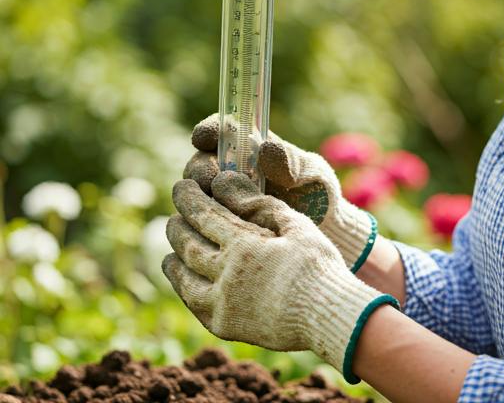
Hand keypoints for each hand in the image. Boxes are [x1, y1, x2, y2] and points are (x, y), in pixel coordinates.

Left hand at [162, 171, 397, 382]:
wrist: (329, 315)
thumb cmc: (317, 265)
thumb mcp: (296, 224)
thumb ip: (261, 205)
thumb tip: (228, 184)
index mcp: (242, 243)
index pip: (203, 214)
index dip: (188, 199)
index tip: (180, 188)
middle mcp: (225, 272)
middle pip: (188, 245)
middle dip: (176, 228)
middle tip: (172, 219)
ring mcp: (223, 302)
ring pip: (184, 279)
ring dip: (173, 262)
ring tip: (168, 254)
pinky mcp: (226, 326)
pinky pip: (195, 307)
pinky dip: (185, 292)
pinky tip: (185, 287)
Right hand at [184, 113, 375, 270]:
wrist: (323, 231)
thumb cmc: (317, 192)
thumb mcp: (311, 172)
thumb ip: (292, 160)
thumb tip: (266, 150)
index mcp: (249, 146)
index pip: (220, 131)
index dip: (208, 130)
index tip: (203, 137)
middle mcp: (230, 168)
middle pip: (200, 161)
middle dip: (200, 168)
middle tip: (210, 180)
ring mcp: (223, 196)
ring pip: (196, 191)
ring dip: (199, 195)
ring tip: (216, 205)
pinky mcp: (222, 221)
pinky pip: (202, 217)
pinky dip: (203, 219)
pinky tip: (216, 226)